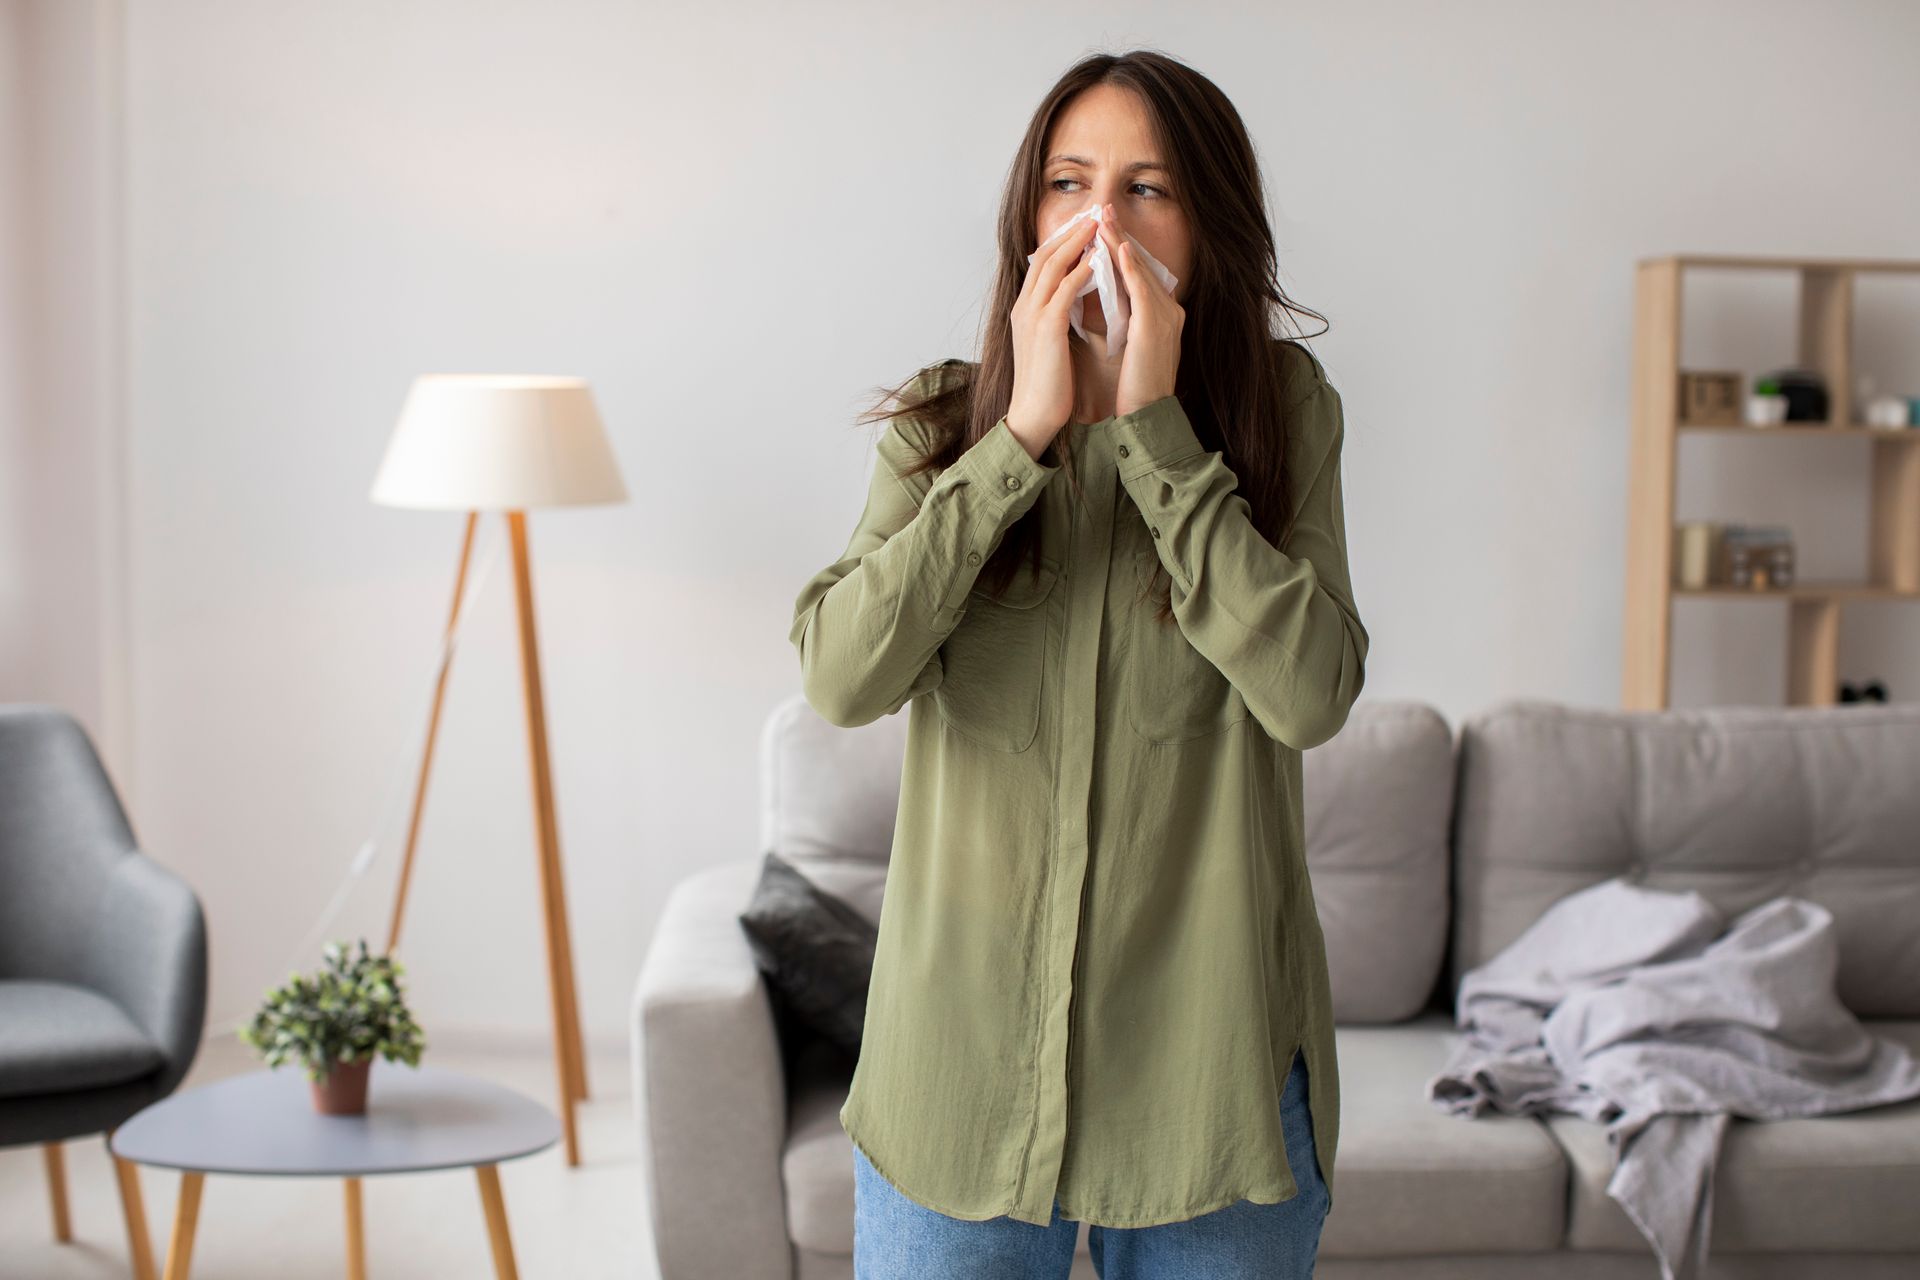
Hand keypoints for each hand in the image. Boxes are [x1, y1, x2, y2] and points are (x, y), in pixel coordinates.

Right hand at [1006, 213, 1098, 453]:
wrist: (1034, 415)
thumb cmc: (1048, 385)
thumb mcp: (1049, 344)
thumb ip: (1056, 318)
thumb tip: (1073, 303)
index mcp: (1024, 309)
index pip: (1042, 262)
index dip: (1063, 241)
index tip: (1085, 225)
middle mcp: (1024, 306)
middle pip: (1045, 255)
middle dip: (1071, 231)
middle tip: (1095, 212)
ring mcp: (1032, 315)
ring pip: (1054, 265)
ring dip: (1078, 241)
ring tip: (1099, 224)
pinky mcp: (1046, 327)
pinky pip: (1065, 289)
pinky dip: (1082, 270)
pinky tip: (1100, 259)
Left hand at [1098, 211, 1183, 416]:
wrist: (1148, 416)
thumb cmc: (1134, 387)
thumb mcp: (1126, 345)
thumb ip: (1118, 318)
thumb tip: (1095, 299)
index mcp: (1161, 315)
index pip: (1137, 273)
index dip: (1118, 247)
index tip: (1100, 226)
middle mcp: (1169, 311)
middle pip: (1139, 265)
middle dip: (1118, 236)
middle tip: (1102, 209)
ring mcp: (1166, 317)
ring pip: (1140, 272)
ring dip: (1120, 243)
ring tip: (1103, 219)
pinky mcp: (1157, 328)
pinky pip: (1143, 291)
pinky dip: (1131, 269)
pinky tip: (1118, 250)